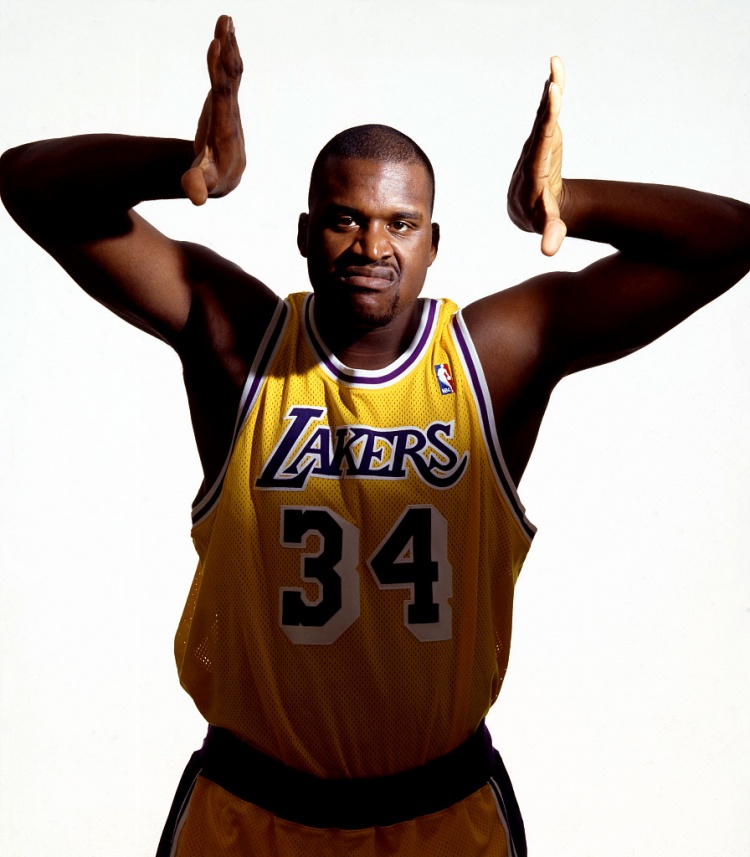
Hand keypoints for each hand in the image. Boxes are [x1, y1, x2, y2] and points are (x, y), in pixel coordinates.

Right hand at [182, 15, 245, 205]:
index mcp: (223, 129)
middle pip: (229, 79)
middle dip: (226, 53)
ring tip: (226, 19)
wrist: (224, 180)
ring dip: (229, 45)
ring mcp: (230, 106)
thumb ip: (197, 186)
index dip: (218, 72)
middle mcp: (230, 115)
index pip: (222, 97)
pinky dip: (227, 53)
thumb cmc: (210, 180)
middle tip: (224, 24)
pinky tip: (226, 31)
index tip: (217, 47)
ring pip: (231, 73)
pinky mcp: (226, 102)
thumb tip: (196, 198)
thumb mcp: (202, 183)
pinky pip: (229, 74)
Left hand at [507, 56, 565, 255]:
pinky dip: (552, 94)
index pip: (539, 151)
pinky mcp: (544, 138)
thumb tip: (549, 251)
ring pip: (543, 116)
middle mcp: (532, 156)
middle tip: (554, 83)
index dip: (546, 130)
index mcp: (533, 176)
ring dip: (550, 92)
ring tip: (556, 65)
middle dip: (547, 108)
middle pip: (541, 129)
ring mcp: (536, 145)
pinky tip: (556, 70)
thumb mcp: (547, 226)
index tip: (551, 113)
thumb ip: (550, 233)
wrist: (529, 209)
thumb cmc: (541, 218)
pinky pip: (547, 114)